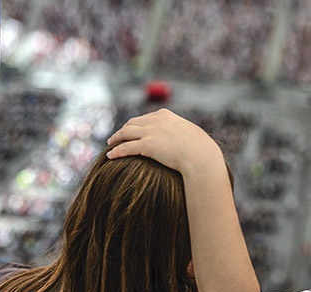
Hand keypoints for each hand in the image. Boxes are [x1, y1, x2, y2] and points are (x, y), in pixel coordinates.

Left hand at [106, 108, 223, 173]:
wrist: (200, 156)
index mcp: (165, 115)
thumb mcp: (191, 134)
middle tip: (117, 136)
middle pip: (132, 123)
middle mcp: (155, 121)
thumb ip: (182, 132)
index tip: (132, 129)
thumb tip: (185, 137)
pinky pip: (126, 148)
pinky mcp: (146, 146)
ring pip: (125, 133)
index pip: (145, 118)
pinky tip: (110, 155)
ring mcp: (149, 132)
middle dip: (123, 129)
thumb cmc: (200, 149)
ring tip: (110, 143)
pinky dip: (116, 151)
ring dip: (116, 138)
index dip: (136, 124)